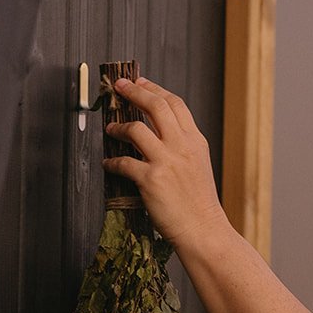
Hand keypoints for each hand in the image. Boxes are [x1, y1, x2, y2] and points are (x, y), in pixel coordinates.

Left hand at [102, 77, 229, 249]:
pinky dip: (112, 162)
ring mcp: (167, 162)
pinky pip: (124, 163)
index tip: (140, 82)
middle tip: (120, 87)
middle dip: (134, 91)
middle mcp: (183, 146)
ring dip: (119, 126)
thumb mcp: (199, 165)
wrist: (204, 230)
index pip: (175, 104)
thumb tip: (157, 133)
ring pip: (136, 128)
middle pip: (156, 106)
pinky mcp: (151, 180)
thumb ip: (182, 146)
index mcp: (195, 141)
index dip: (155, 89)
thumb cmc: (199, 203)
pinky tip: (108, 164)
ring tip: (111, 129)